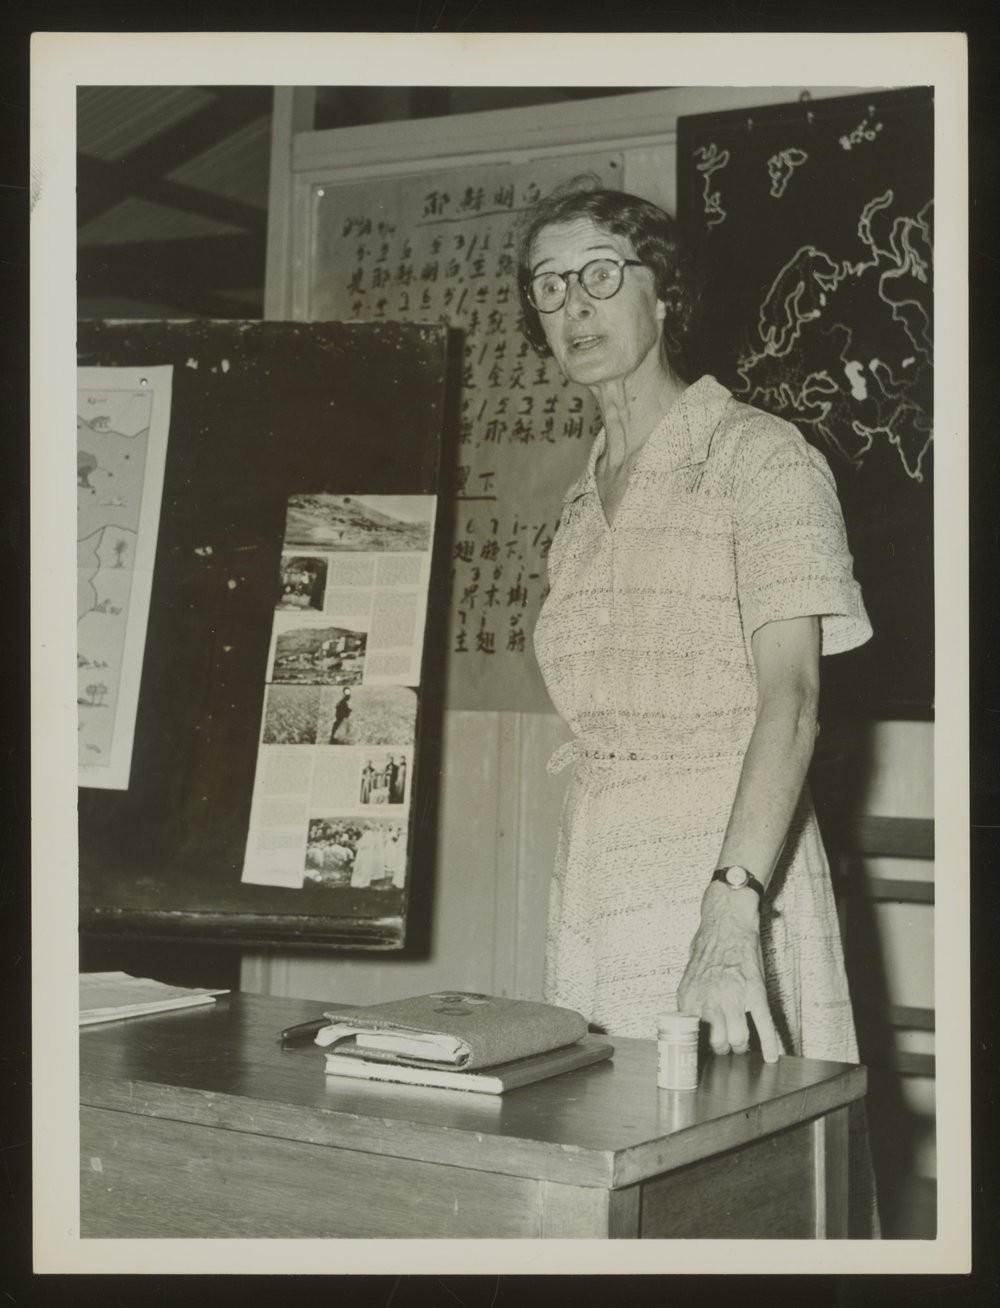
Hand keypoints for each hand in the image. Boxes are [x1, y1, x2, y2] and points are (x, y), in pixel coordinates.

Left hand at [677, 882, 779, 1061]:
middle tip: (725, 1044)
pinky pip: (763, 1024)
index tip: (703, 1051)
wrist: (727, 924)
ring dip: (741, 1045)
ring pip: (739, 1038)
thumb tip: (690, 1025)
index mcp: (692, 997)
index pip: (691, 1036)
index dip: (699, 1048)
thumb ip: (691, 1002)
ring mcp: (735, 997)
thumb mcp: (690, 977)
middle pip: (718, 1042)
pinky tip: (771, 1057)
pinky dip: (769, 1044)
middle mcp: (712, 1000)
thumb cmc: (708, 949)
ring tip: (741, 1042)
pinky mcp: (755, 993)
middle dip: (722, 1048)